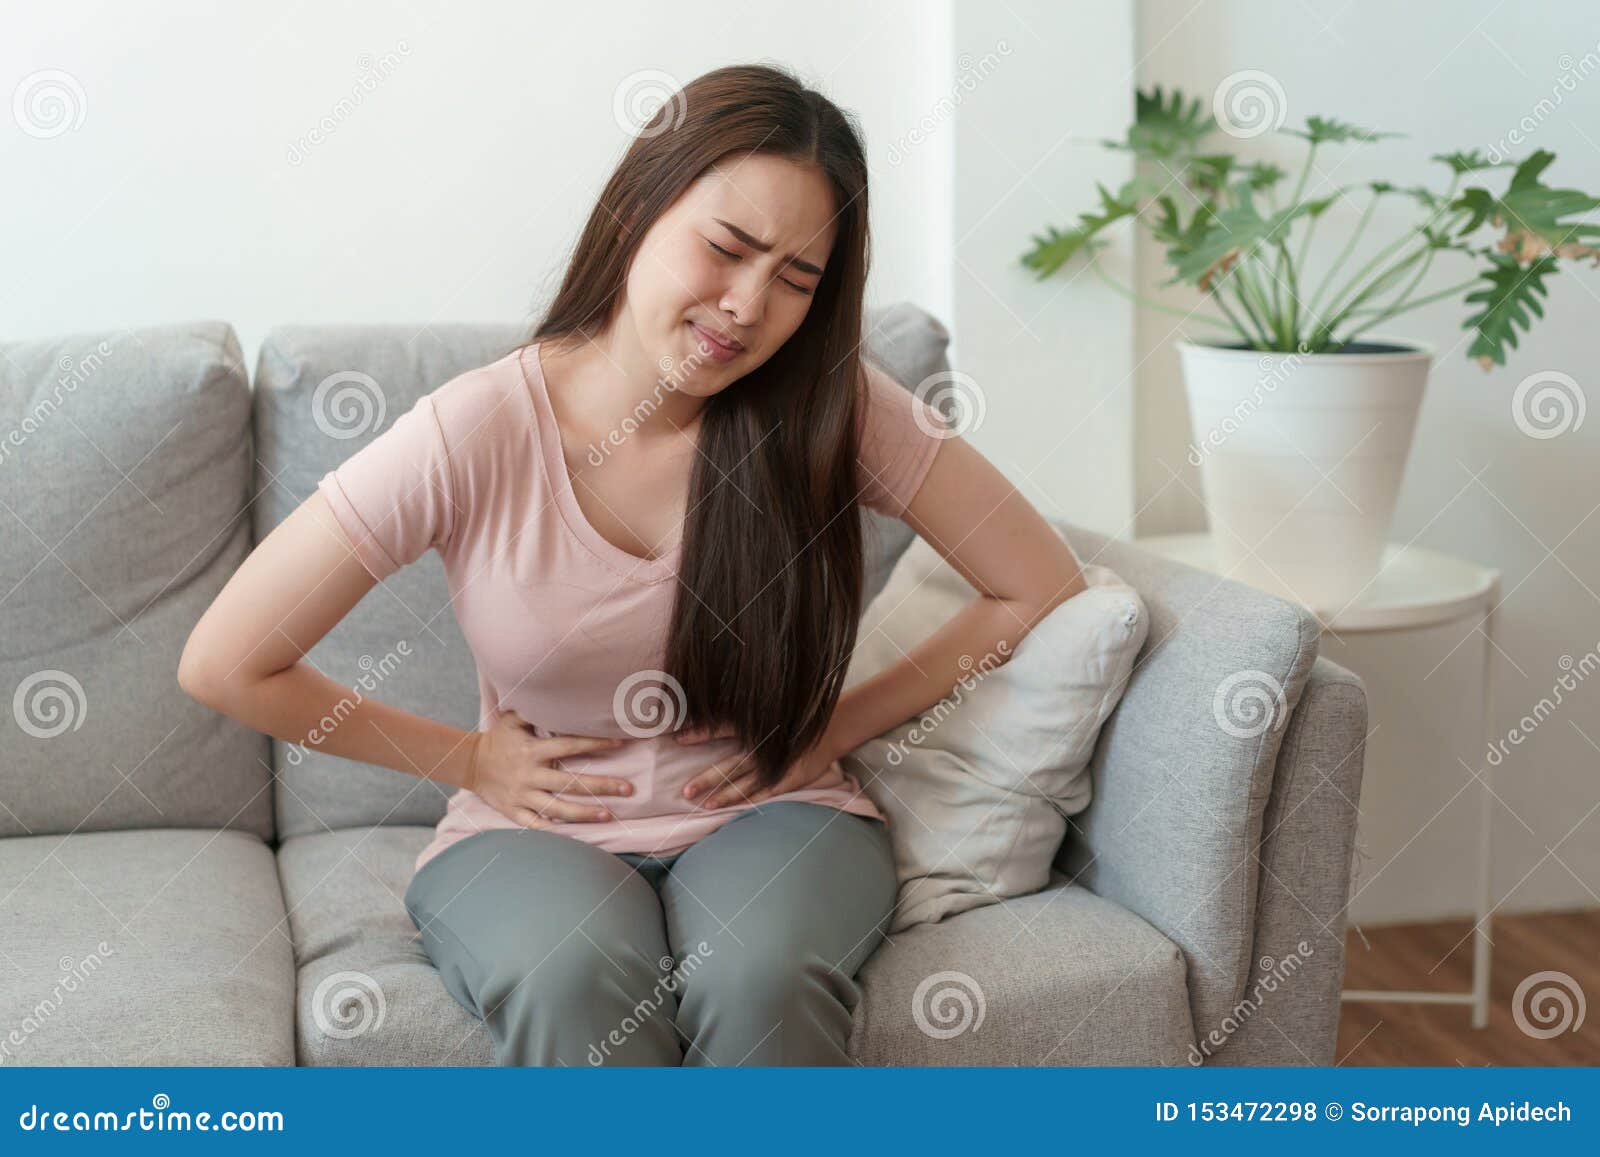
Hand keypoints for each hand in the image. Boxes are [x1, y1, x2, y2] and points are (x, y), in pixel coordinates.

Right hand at [470, 709, 635, 827]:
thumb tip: (559, 695)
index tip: (621, 743)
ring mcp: (522, 795)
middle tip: (629, 789)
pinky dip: (556, 832)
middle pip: (571, 782)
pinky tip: (579, 835)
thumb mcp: (513, 720)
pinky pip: (537, 825)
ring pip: (558, 809)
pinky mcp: (514, 811)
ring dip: (585, 814)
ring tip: (609, 815)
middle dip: (601, 786)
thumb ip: (536, 710)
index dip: (596, 743)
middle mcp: (530, 775)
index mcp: (533, 750)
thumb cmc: (498, 739)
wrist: (469, 763)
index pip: (570, 746)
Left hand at [677, 723, 842, 808]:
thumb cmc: (793, 721)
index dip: (700, 733)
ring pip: (745, 783)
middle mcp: (761, 747)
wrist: (831, 728)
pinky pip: (766, 792)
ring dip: (724, 794)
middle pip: (729, 765)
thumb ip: (741, 720)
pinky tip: (733, 808)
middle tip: (685, 791)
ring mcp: (775, 765)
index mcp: (755, 729)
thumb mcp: (768, 716)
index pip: (722, 728)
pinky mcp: (789, 778)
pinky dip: (750, 799)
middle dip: (706, 779)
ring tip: (705, 804)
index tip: (677, 738)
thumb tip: (708, 718)